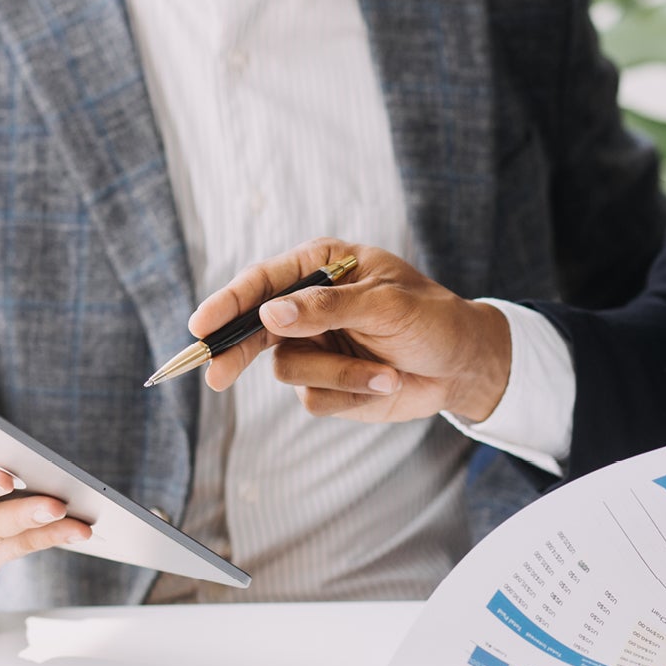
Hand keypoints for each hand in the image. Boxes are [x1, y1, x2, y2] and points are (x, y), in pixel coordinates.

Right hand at [191, 237, 512, 421]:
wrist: (463, 367)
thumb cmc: (432, 320)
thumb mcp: (386, 305)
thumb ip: (327, 307)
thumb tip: (270, 315)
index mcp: (320, 267)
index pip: (262, 282)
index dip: (227, 303)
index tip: (202, 326)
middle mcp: (308, 306)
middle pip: (251, 329)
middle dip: (236, 351)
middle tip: (216, 375)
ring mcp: (313, 347)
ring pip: (287, 370)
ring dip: (338, 375)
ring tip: (385, 373)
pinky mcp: (325, 384)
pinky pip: (313, 399)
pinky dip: (350, 393)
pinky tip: (385, 383)